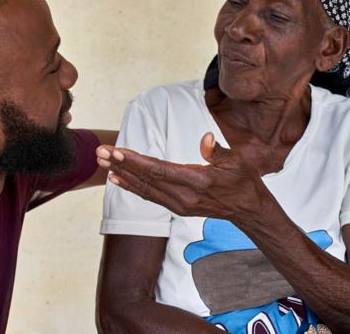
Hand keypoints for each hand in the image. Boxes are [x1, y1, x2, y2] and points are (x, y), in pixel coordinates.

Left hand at [96, 132, 273, 225]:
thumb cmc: (243, 181)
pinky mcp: (177, 208)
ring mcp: (180, 204)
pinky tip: (117, 178)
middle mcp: (185, 196)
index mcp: (198, 181)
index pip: (160, 170)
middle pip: (146, 178)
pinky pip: (150, 196)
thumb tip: (205, 139)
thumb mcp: (238, 162)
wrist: (248, 210)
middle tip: (100, 152)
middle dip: (121, 164)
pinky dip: (132, 187)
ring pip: (145, 188)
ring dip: (122, 174)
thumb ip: (218, 152)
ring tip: (103, 162)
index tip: (116, 151)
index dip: (135, 161)